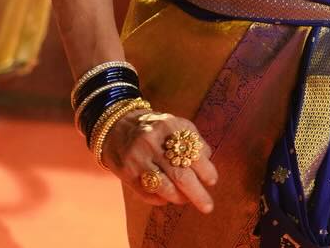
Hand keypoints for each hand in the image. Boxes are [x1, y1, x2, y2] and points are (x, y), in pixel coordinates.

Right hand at [101, 109, 217, 213]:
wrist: (118, 126)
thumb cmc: (155, 129)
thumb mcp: (175, 124)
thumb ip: (193, 139)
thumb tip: (208, 161)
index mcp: (169, 127)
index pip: (194, 154)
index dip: (206, 171)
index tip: (212, 181)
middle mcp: (152, 143)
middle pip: (180, 176)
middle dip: (197, 194)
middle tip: (207, 206)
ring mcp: (138, 159)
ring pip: (165, 189)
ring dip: (180, 198)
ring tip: (186, 199)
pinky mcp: (126, 174)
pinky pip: (148, 195)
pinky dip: (161, 200)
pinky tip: (166, 197)